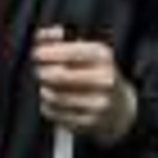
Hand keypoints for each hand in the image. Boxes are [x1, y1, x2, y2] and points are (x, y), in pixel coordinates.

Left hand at [32, 26, 137, 146]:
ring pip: (55, 96)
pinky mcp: (90, 122)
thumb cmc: (97, 73)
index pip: (70, 53)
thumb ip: (59, 39)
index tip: (36, 53)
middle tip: (38, 70)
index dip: (48, 52)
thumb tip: (41, 35)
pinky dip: (47, 106)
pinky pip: (56, 114)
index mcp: (103, 57)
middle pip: (60, 76)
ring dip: (43, 89)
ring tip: (45, 85)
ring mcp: (98, 103)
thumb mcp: (86, 50)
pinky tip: (52, 101)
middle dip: (42, 72)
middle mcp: (104, 80)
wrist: (121, 107)